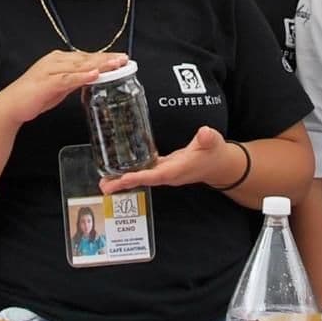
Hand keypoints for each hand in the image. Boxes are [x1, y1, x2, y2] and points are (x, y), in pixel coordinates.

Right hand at [0, 50, 126, 125]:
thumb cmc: (32, 97)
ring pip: (80, 65)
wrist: (10, 106)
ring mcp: (51, 70)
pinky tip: (95, 74)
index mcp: (58, 60)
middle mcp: (55, 61)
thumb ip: (73, 81)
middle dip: (107, 59)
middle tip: (125, 59)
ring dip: (99, 64)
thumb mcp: (58, 87)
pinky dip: (82, 76)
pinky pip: (68, 78)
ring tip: (116, 64)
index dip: (104, 58)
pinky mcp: (47, 82)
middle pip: (86, 58)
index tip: (121, 59)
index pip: (86, 57)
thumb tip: (91, 79)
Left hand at [101, 126, 243, 193]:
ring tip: (104, 183)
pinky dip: (131, 173)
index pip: (157, 175)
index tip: (123, 179)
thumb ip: (208, 138)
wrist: (218, 164)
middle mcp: (169, 175)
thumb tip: (205, 132)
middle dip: (124, 185)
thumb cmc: (214, 152)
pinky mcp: (163, 168)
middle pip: (143, 181)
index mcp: (178, 169)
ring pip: (142, 178)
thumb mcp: (213, 142)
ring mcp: (165, 173)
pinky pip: (144, 172)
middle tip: (103, 187)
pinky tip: (118, 171)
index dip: (140, 177)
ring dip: (123, 182)